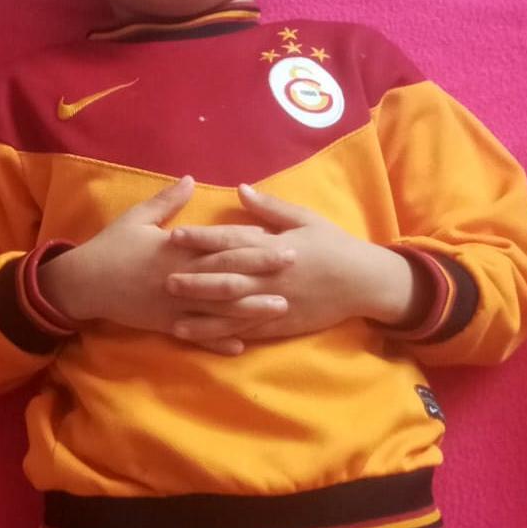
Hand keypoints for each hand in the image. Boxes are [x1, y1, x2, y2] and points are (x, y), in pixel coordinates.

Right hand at [38, 177, 296, 354]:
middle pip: (228, 276)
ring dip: (251, 310)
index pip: (220, 245)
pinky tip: (243, 346)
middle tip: (294, 270)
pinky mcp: (165, 325)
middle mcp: (180, 279)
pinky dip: (219, 342)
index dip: (250, 242)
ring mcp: (174, 306)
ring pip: (219, 311)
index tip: (278, 238)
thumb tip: (191, 178)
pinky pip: (197, 336)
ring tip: (281, 308)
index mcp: (175, 250)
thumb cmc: (111, 247)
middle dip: (262, 273)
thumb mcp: (136, 218)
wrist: (83, 283)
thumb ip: (167, 201)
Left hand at [166, 185, 424, 348]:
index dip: (203, 238)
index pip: (233, 241)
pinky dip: (222, 335)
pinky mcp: (279, 324)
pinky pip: (246, 331)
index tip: (175, 235)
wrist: (363, 282)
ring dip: (202, 313)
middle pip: (227, 277)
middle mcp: (270, 277)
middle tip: (163, 277)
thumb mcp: (306, 219)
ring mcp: (273, 303)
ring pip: (232, 310)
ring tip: (173, 315)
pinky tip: (200, 337)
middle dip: (195, 278)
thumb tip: (240, 190)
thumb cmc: (333, 245)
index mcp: (275, 247)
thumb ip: (270, 208)